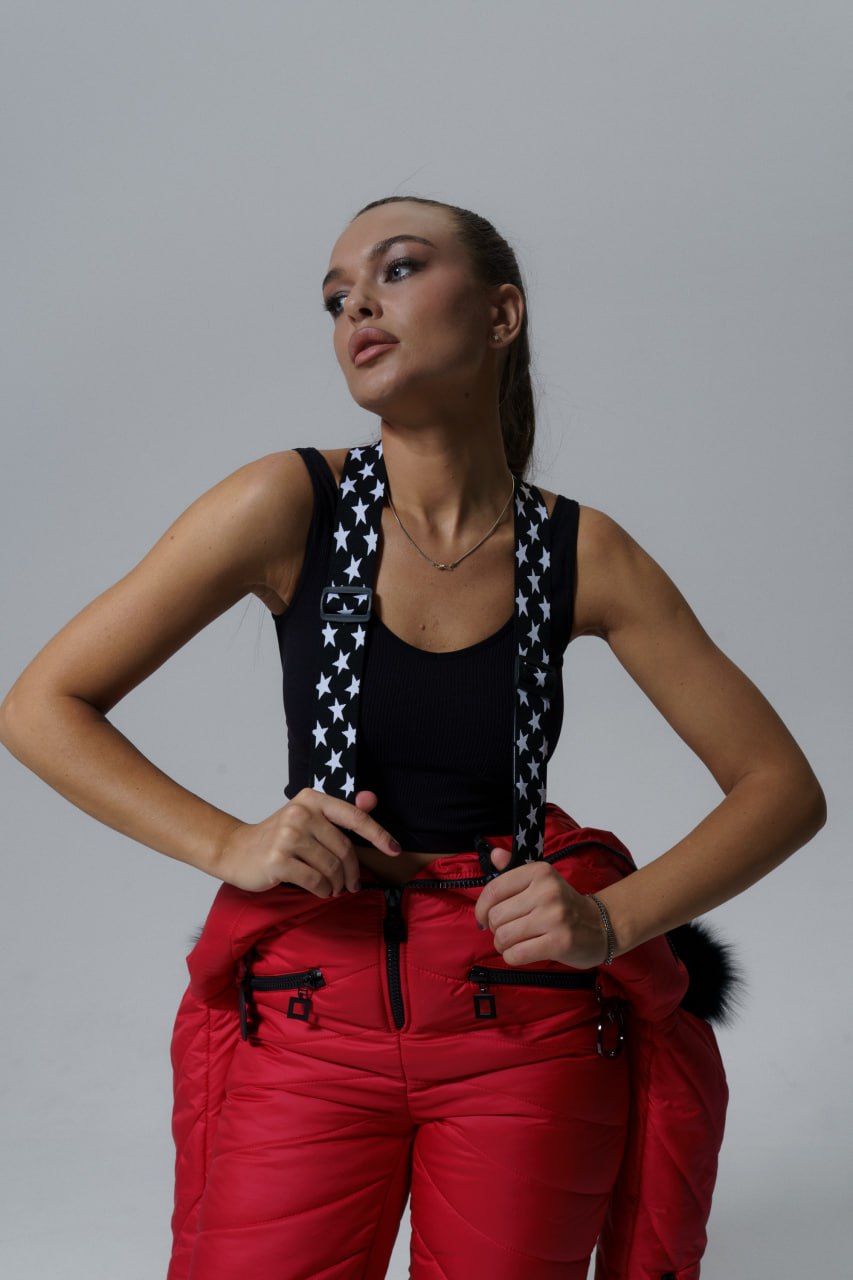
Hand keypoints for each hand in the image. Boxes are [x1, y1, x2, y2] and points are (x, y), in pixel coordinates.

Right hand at [212, 788, 399, 895]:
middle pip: (344, 848)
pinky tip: (321, 891)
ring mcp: (288, 836)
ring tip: (334, 889)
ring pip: (332, 867)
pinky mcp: (278, 859)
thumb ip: (340, 812)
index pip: (354, 817)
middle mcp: (300, 813)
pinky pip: (316, 881)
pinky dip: (324, 890)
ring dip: (338, 884)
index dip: (378, 834)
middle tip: (352, 885)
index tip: (395, 850)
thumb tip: (372, 799)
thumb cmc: (277, 838)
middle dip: (353, 872)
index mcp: (311, 799)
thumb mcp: (308, 818)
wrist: (236, 851)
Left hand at [473, 846, 608, 968]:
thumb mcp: (541, 880)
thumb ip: (513, 870)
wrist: (601, 925)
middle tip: (506, 931)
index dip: (481, 908)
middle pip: (496, 916)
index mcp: (539, 872)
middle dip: (494, 929)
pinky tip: (520, 952)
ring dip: (502, 944)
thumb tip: (494, 854)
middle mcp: (547, 891)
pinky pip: (517, 954)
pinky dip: (512, 956)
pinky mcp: (559, 942)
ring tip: (512, 943)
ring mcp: (554, 917)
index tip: (483, 918)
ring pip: (504, 936)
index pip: (494, 889)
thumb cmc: (563, 904)